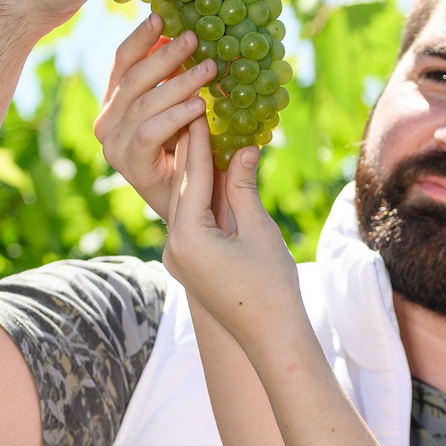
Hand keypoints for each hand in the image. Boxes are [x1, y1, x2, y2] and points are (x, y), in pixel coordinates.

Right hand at [93, 15, 212, 221]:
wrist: (193, 207)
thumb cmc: (192, 153)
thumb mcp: (184, 109)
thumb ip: (177, 79)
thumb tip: (188, 34)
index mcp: (115, 103)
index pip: (123, 62)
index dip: (141, 38)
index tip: (163, 17)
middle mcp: (107, 121)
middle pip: (133, 77)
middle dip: (166, 55)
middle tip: (195, 38)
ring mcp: (113, 143)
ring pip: (144, 102)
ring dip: (179, 82)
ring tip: (210, 69)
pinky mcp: (127, 163)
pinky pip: (150, 131)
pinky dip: (175, 116)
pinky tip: (199, 106)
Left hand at [160, 118, 303, 353]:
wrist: (269, 336)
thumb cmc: (272, 285)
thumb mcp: (258, 230)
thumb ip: (243, 188)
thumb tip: (243, 147)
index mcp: (188, 238)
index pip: (192, 179)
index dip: (197, 142)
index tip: (200, 109)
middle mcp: (173, 247)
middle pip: (181, 189)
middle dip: (191, 152)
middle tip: (196, 111)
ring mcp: (176, 257)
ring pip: (183, 204)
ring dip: (194, 172)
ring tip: (200, 135)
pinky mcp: (185, 263)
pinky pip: (188, 220)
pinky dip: (198, 196)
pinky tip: (207, 174)